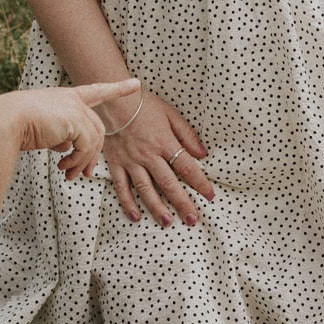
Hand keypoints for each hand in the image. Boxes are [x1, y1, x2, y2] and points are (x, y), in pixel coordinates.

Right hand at [0, 77, 138, 179]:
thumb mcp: (44, 129)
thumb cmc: (16, 125)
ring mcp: (75, 108)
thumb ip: (60, 134)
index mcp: (65, 97)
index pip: (96, 91)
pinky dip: (78, 162)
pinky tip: (64, 168)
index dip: (116, 89)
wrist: (4, 121)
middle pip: (97, 128)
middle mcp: (72, 99)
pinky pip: (87, 147)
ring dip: (83, 162)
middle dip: (93, 154)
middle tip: (84, 174)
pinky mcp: (75, 120)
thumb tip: (68, 148)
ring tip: (69, 174)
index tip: (136, 84)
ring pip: (94, 140)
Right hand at [99, 90, 214, 227]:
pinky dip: (128, 203)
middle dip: (182, 203)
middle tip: (192, 219)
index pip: (187, 167)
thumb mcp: (170, 114)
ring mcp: (131, 161)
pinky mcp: (116, 164)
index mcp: (164, 142)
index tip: (210, 196)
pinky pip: (122, 187)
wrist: (113, 101)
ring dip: (157, 208)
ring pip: (146, 189)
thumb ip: (187, 134)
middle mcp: (149, 155)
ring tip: (167, 222)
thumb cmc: (143, 105)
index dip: (200, 183)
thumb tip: (202, 153)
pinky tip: (136, 216)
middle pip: (168, 183)